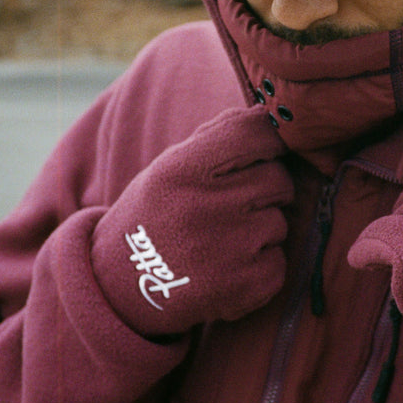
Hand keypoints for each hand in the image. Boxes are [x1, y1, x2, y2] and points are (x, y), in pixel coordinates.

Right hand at [91, 107, 292, 333]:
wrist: (122, 287)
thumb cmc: (156, 216)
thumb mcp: (169, 168)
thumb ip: (216, 137)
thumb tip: (267, 114)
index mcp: (183, 169)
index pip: (256, 132)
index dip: (270, 140)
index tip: (266, 151)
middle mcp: (205, 206)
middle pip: (278, 179)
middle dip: (265, 191)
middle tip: (235, 206)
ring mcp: (227, 249)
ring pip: (280, 223)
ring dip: (261, 231)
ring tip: (222, 242)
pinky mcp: (245, 286)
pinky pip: (279, 263)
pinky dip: (261, 268)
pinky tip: (227, 270)